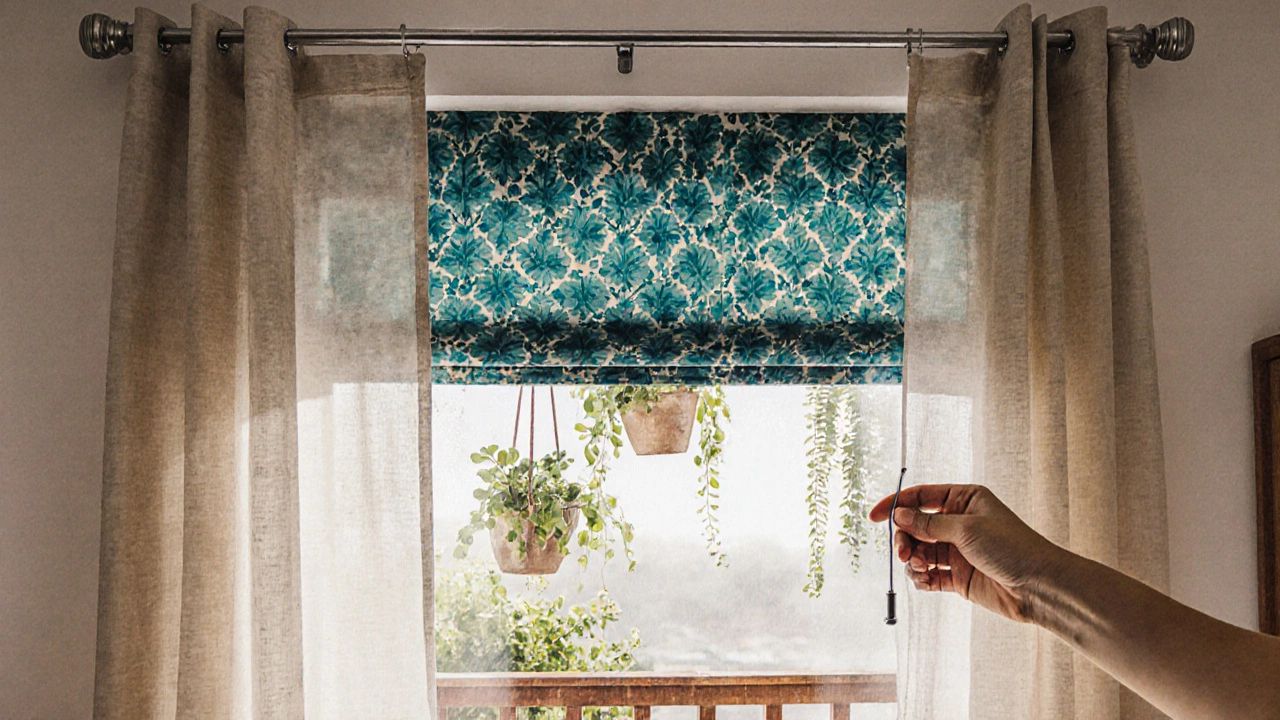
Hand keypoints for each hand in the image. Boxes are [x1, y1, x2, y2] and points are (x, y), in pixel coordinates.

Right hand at [869, 484, 1063, 623]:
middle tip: (904, 552)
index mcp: (964, 500)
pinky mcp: (958, 576)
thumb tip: (899, 516)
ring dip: (913, 560)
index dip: (895, 505)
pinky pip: (928, 575)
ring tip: (920, 568)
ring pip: (919, 552)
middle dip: (905, 539)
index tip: (874, 517)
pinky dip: (921, 578)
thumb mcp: (967, 529)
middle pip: (915, 526)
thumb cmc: (1012, 547)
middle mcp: (958, 523)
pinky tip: (924, 580)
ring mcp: (957, 551)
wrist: (1038, 587)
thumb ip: (929, 524)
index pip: (921, 497)